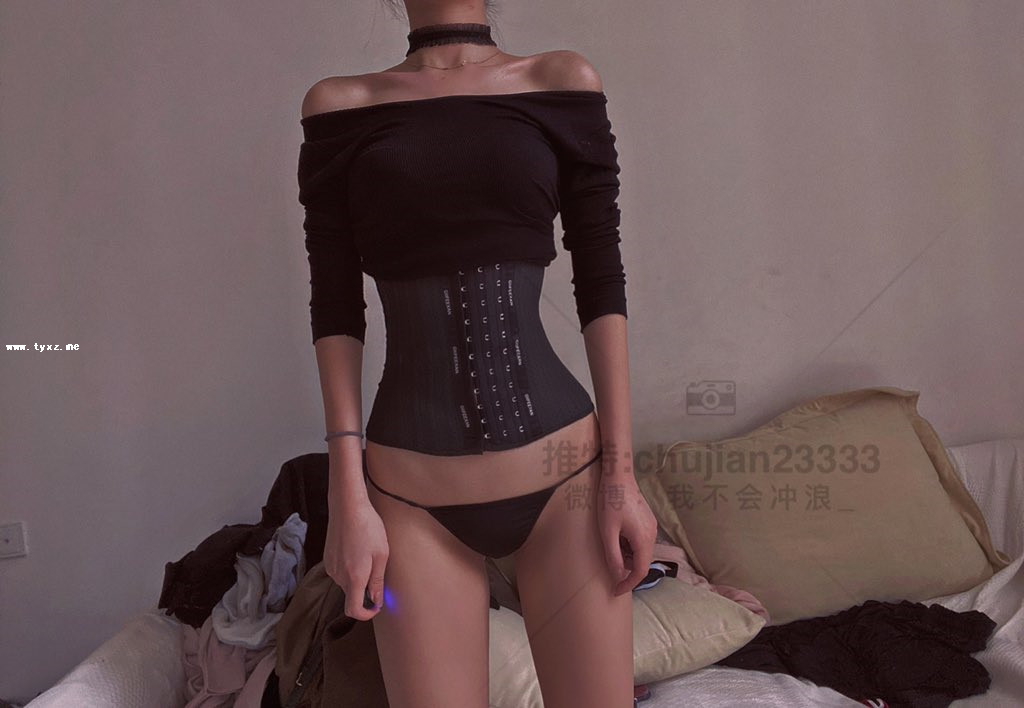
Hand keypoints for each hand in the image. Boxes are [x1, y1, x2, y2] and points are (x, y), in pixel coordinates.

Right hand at [324, 498, 389, 620]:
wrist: (347, 506)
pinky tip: (357, 548)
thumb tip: (377, 601)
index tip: (376, 607)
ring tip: (368, 553)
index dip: (366, 614)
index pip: (354, 610)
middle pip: (352, 594)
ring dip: (358, 575)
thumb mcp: (381, 554)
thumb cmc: (368, 527)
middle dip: (365, 588)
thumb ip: (378, 581)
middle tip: (377, 567)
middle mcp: (338, 576)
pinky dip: (350, 567)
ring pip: (346, 582)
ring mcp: (330, 567)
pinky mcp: (327, 558)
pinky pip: (340, 571)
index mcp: (354, 577)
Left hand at [596, 457, 657, 596]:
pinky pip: (641, 541)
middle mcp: (652, 535)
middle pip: (642, 562)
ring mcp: (652, 526)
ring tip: (611, 546)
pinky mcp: (648, 520)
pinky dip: (629, 546)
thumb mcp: (607, 531)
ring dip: (627, 556)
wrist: (618, 475)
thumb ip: (613, 556)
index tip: (615, 591)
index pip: (640, 572)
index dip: (628, 584)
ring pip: (641, 551)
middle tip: (609, 568)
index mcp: (644, 539)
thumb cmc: (610, 501)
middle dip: (626, 569)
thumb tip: (617, 575)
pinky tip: (616, 536)